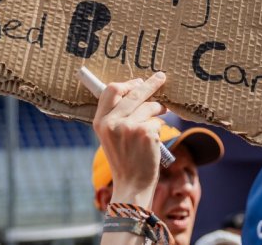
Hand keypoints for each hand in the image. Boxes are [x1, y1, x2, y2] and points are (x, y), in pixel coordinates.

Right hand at [93, 72, 167, 207]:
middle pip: (134, 92)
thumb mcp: (111, 136)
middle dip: (150, 83)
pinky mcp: (145, 133)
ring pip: (150, 106)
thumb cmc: (125, 159)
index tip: (139, 82)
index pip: (111, 90)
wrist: (132, 184)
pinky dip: (159, 128)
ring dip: (158, 109)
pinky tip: (154, 141)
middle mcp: (112, 122)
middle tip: (161, 77)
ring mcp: (129, 127)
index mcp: (100, 122)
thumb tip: (137, 90)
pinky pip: (158, 121)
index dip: (127, 84)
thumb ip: (118, 115)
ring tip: (160, 115)